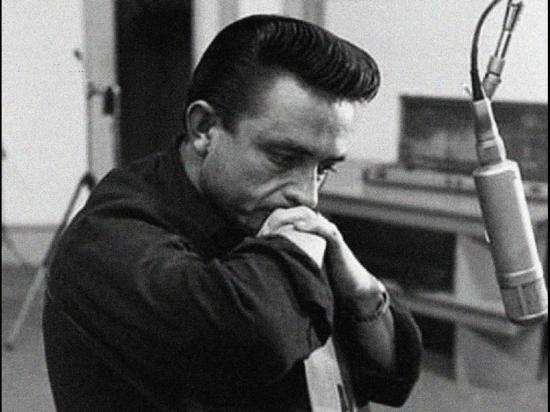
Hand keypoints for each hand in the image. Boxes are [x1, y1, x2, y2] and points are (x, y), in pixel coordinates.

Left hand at [259, 207, 384, 300]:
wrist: (348, 287)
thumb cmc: (323, 276)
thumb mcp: (299, 264)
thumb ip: (285, 258)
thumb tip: (260, 261)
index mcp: (305, 230)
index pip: (284, 217)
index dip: (270, 223)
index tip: (257, 236)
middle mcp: (315, 226)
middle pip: (292, 213)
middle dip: (275, 220)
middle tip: (262, 233)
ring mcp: (326, 230)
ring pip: (306, 216)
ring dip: (289, 219)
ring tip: (274, 229)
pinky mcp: (336, 239)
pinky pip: (323, 228)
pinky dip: (310, 225)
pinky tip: (297, 227)